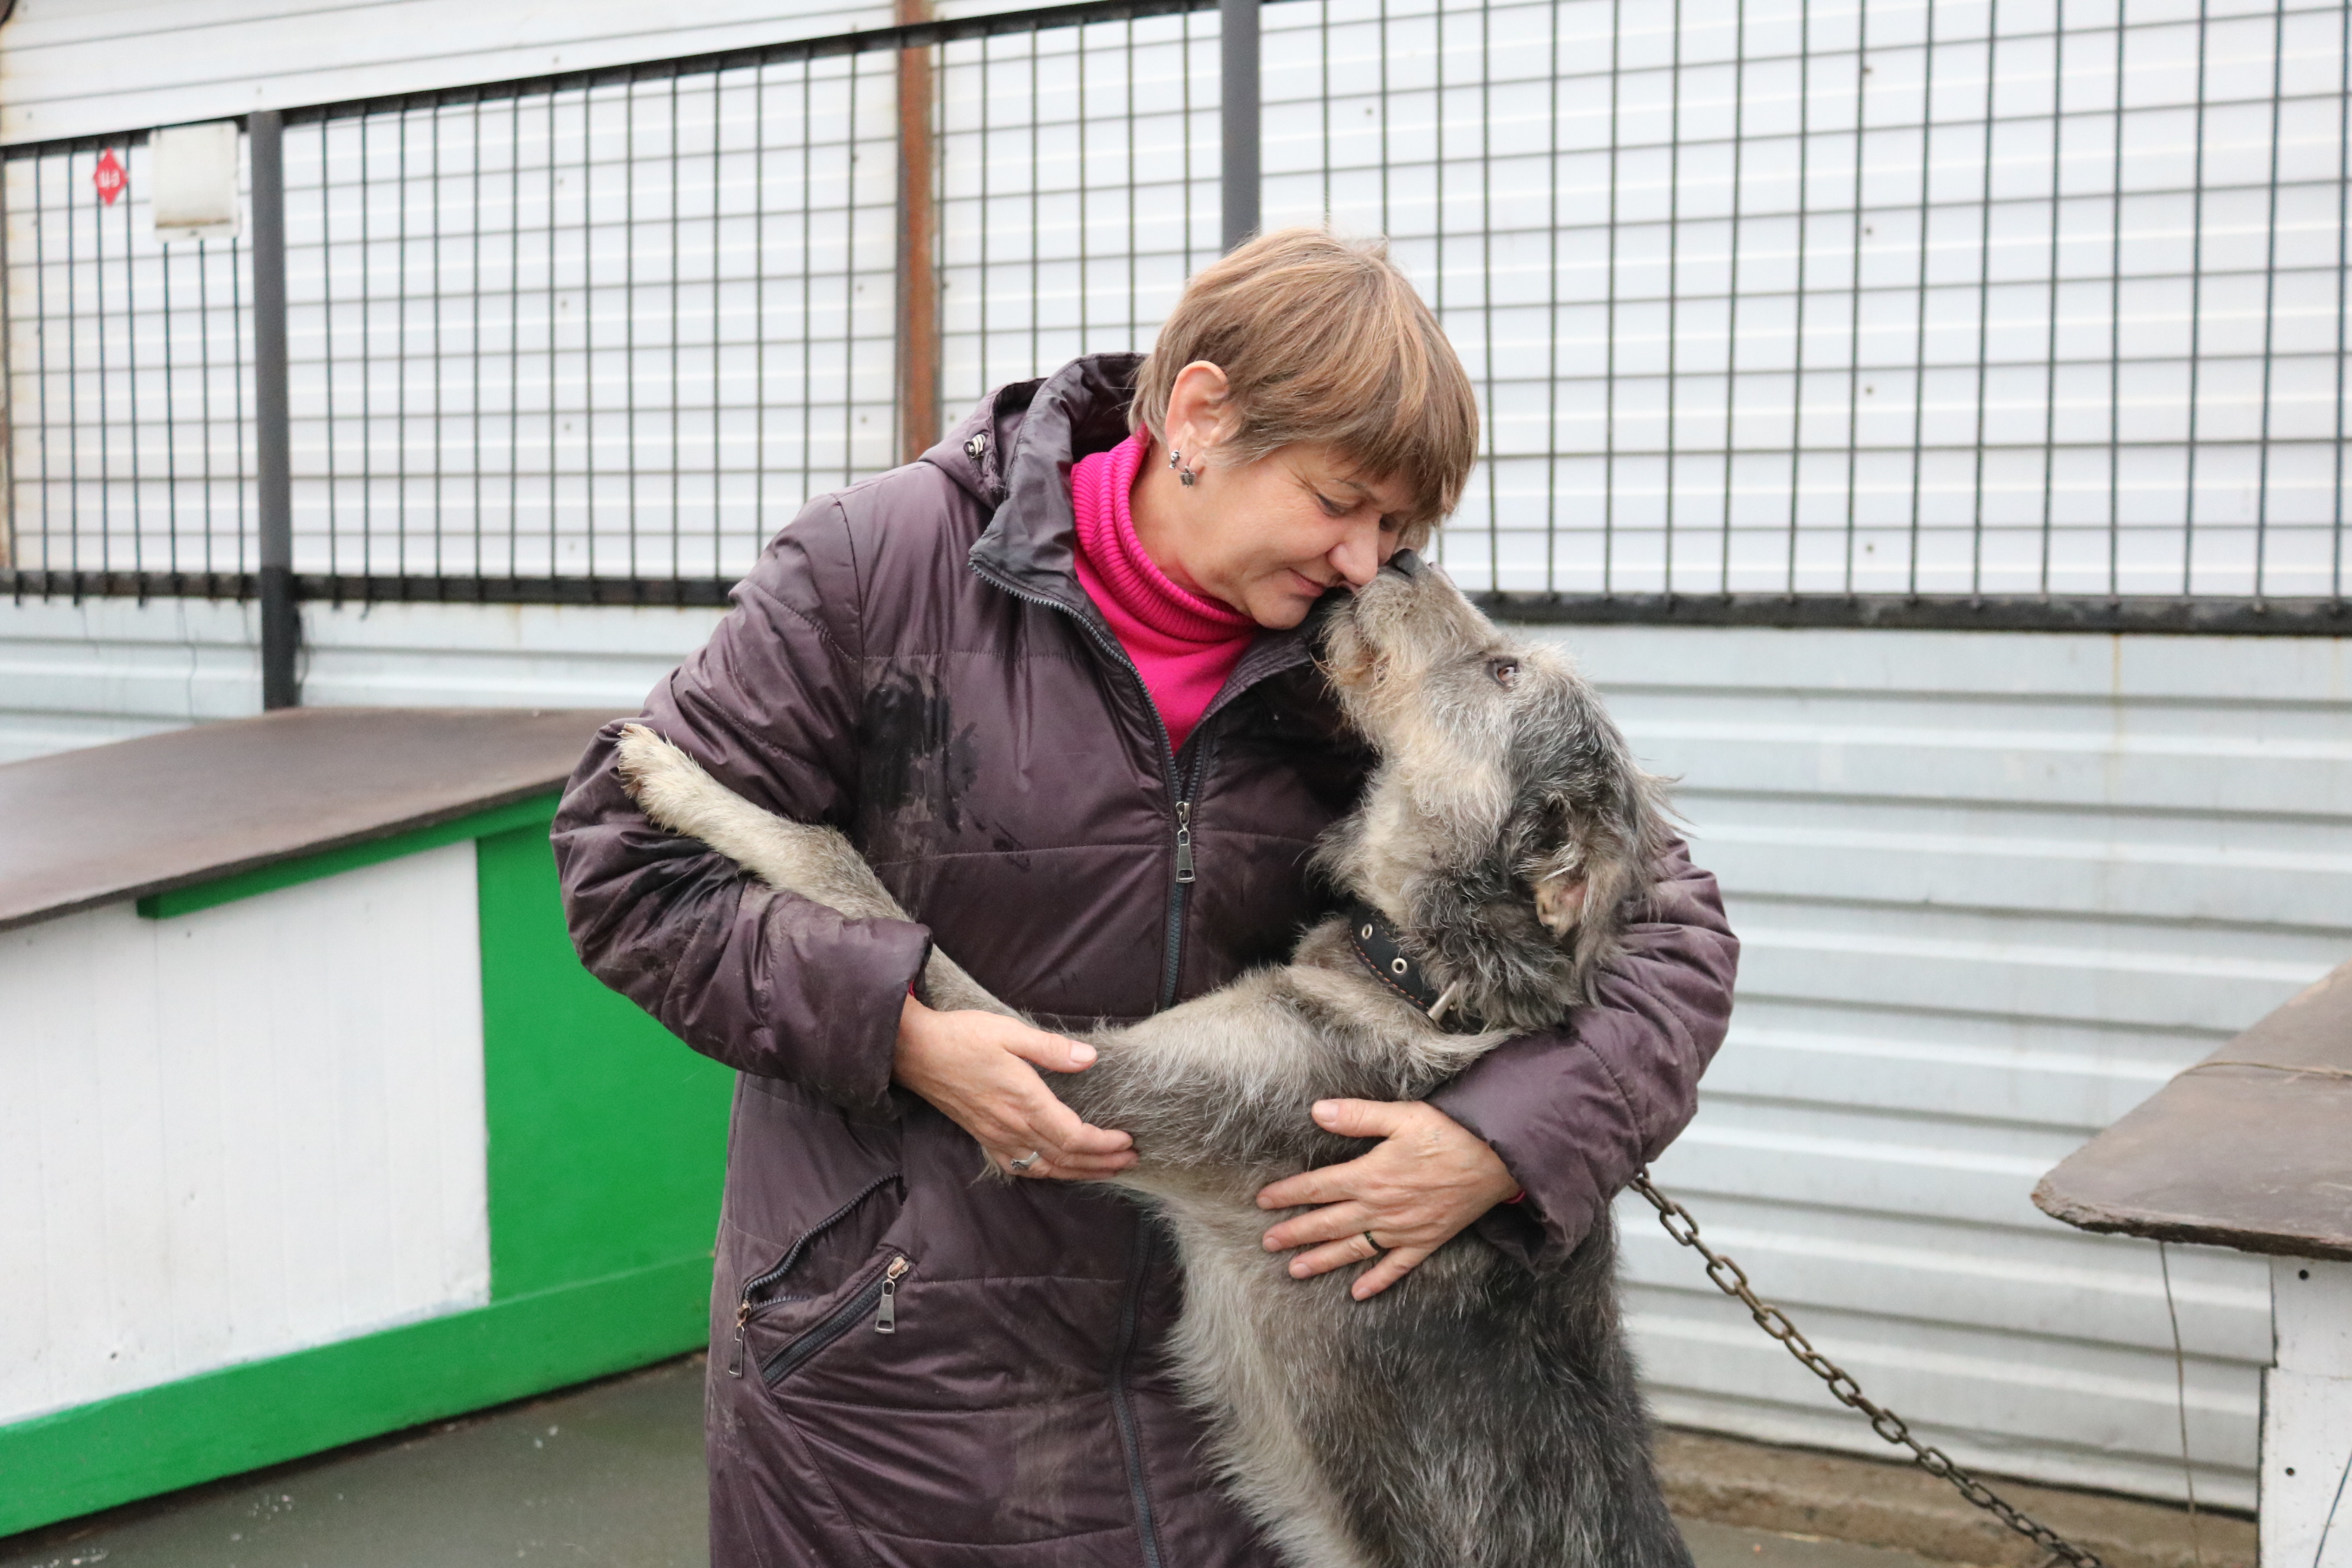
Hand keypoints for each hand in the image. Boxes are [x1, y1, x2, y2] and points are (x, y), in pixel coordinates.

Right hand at [893, 996, 1135, 1179]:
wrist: (915, 1052)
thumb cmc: (963, 1037)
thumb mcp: (1010, 1032)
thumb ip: (1052, 1049)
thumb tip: (1090, 1059)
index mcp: (1024, 1102)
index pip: (1073, 1137)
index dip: (1103, 1145)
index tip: (1127, 1141)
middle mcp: (1011, 1127)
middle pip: (1065, 1158)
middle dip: (1102, 1163)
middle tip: (1130, 1160)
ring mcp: (996, 1136)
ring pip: (1045, 1168)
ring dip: (1079, 1172)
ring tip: (1106, 1170)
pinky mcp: (983, 1137)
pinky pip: (1019, 1167)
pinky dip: (1045, 1173)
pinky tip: (1056, 1169)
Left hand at [1255, 1100, 1520, 1298]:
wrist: (1497, 1160)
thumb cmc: (1449, 1133)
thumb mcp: (1401, 1116)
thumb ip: (1357, 1116)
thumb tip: (1316, 1111)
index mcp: (1370, 1176)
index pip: (1318, 1187)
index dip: (1288, 1195)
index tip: (1263, 1202)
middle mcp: (1381, 1208)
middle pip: (1328, 1223)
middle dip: (1295, 1233)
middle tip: (1267, 1243)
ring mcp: (1402, 1230)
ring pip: (1353, 1250)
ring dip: (1322, 1260)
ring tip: (1294, 1270)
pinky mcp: (1425, 1241)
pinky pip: (1396, 1267)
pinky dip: (1377, 1282)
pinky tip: (1358, 1294)